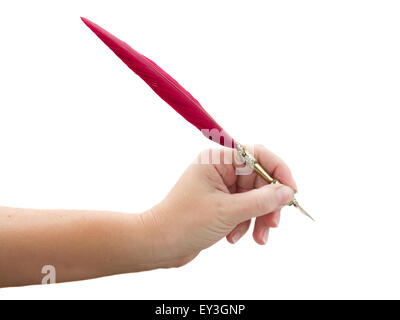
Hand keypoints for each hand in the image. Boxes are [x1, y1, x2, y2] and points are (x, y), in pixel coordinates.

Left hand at [142, 145, 296, 268]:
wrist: (159, 244)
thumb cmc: (184, 222)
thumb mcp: (227, 212)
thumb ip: (261, 201)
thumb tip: (287, 192)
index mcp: (218, 160)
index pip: (258, 155)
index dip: (279, 170)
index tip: (291, 191)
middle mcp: (220, 169)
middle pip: (259, 179)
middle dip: (268, 204)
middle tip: (273, 224)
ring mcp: (220, 186)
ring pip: (254, 197)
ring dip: (258, 218)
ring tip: (258, 238)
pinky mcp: (220, 203)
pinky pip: (244, 209)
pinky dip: (245, 223)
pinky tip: (234, 237)